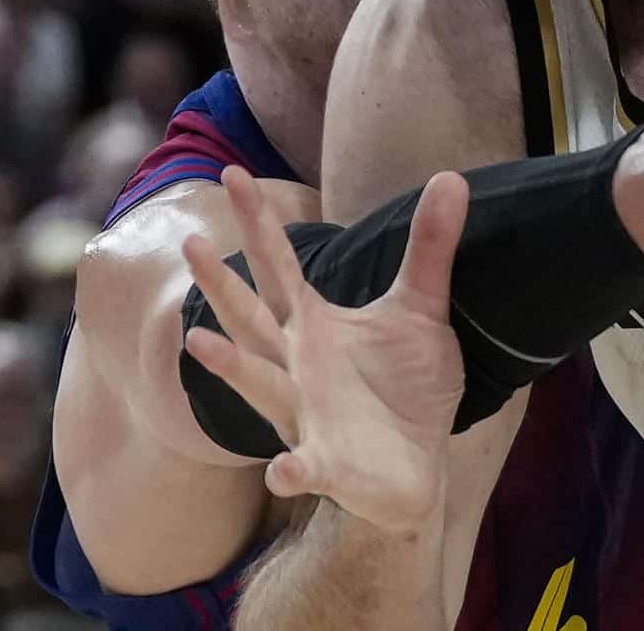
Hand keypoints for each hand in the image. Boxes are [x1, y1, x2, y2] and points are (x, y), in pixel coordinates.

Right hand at [182, 167, 466, 532]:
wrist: (418, 466)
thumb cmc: (405, 386)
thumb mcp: (420, 308)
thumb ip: (429, 248)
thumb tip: (452, 176)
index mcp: (314, 326)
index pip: (279, 266)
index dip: (258, 222)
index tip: (234, 172)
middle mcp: (297, 366)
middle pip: (253, 319)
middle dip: (223, 285)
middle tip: (191, 242)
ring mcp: (307, 416)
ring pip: (261, 386)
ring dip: (232, 367)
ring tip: (199, 342)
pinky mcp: (330, 465)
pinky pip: (306, 468)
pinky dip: (293, 470)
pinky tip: (282, 471)